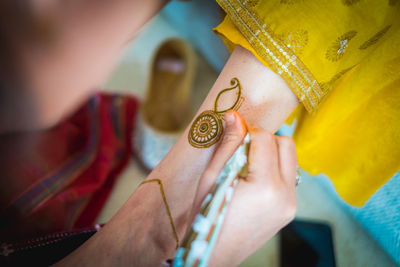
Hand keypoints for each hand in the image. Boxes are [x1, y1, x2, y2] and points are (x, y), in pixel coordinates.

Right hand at [190, 110, 297, 266]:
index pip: (265, 138)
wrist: (214, 254)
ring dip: (271, 153)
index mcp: (265, 187)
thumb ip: (228, 145)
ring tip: (247, 164)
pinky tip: (253, 179)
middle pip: (285, 144)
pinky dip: (274, 169)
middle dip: (264, 139)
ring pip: (290, 159)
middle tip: (242, 149)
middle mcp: (285, 195)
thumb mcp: (211, 179)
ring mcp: (290, 205)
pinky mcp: (289, 210)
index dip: (248, 130)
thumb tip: (235, 116)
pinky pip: (288, 176)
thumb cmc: (206, 217)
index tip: (234, 132)